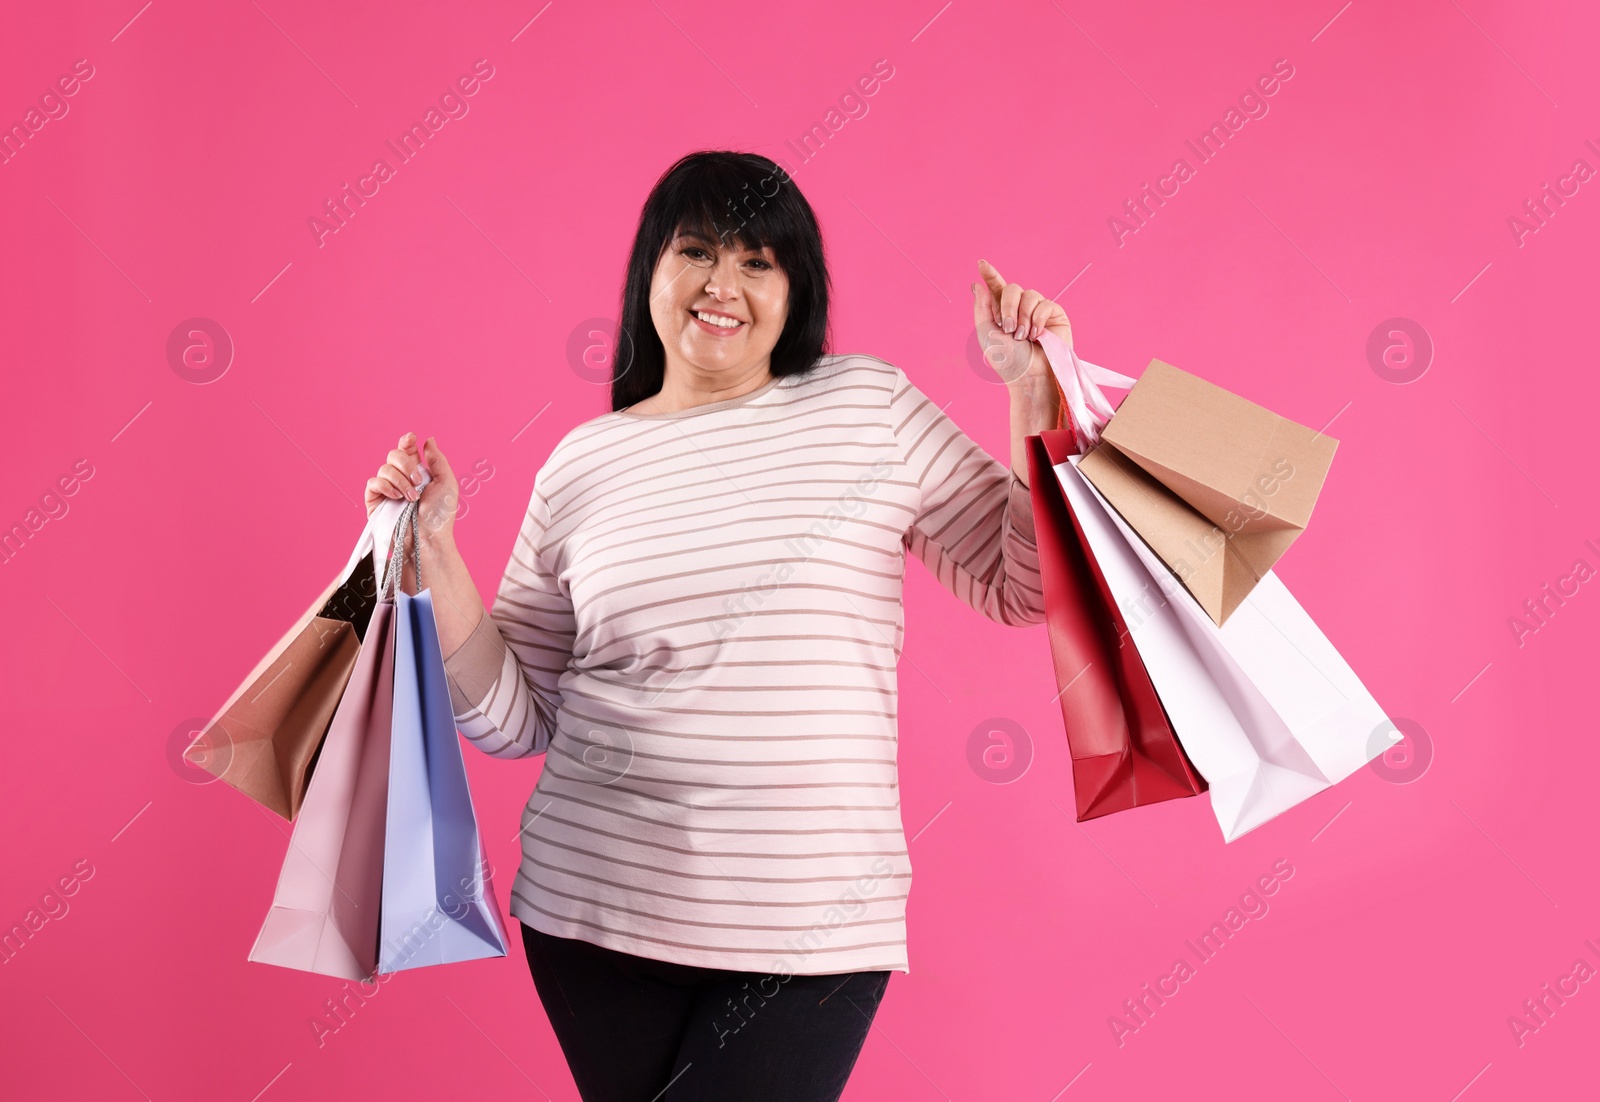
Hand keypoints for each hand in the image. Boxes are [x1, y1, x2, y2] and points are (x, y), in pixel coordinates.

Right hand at [365, 432, 461, 544]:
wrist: (427, 538)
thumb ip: (438, 459)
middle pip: (394, 455)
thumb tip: (428, 440)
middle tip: (418, 481)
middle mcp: (401, 479)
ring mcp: (387, 490)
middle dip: (406, 464)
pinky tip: (396, 497)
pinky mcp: (375, 502)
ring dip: (400, 481)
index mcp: (418, 473)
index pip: (407, 450)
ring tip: (411, 498)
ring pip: (384, 469)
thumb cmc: (440, 516)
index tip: (412, 439)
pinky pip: (372, 483)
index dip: (407, 441)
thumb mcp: (446, 483)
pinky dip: (385, 486)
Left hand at [971, 259, 1072, 386]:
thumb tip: (977, 284)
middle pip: (1012, 288)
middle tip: (1008, 329)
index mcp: (1002, 312)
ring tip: (1024, 337)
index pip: (996, 287)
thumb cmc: (1009, 361)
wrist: (1031, 376)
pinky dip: (1038, 319)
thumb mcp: (987, 335)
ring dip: (1023, 317)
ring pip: (1029, 295)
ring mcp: (1038, 310)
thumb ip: (981, 308)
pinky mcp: (1055, 314)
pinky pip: (1045, 304)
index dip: (990, 274)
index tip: (981, 264)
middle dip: (1008, 308)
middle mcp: (1020, 308)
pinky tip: (1037, 335)